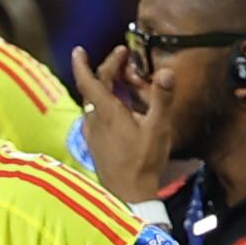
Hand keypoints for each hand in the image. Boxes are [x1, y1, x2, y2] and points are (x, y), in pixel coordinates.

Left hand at [67, 45, 179, 206]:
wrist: (129, 194)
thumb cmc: (144, 161)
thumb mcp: (158, 128)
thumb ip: (162, 98)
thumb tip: (167, 71)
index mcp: (107, 112)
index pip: (89, 81)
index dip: (82, 64)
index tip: (79, 50)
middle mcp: (94, 119)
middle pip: (94, 87)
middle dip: (106, 68)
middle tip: (123, 58)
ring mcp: (92, 133)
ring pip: (93, 102)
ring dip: (103, 86)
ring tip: (120, 78)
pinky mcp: (94, 144)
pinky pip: (94, 116)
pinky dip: (102, 103)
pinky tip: (114, 108)